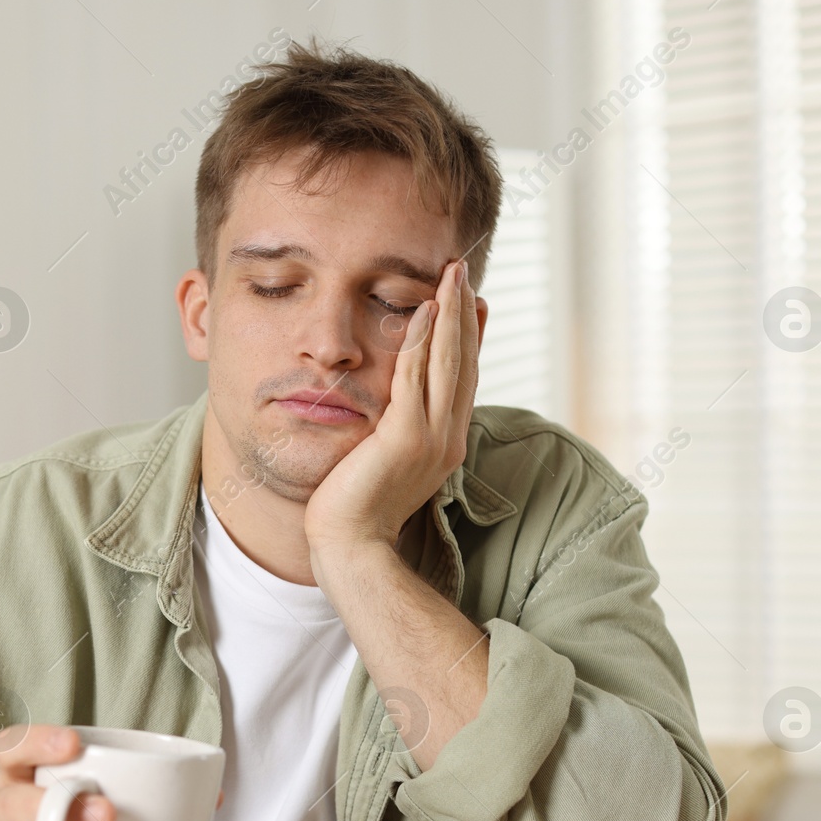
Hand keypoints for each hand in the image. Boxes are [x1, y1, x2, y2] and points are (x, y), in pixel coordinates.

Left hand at [303, 258, 481, 565]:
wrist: (350, 548)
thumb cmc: (356, 511)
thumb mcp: (383, 464)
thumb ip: (395, 435)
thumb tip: (390, 413)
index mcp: (446, 443)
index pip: (463, 378)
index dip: (469, 337)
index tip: (470, 301)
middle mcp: (448, 437)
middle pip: (464, 362)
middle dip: (464, 314)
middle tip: (462, 272)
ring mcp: (432, 437)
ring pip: (448, 362)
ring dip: (450, 314)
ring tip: (450, 275)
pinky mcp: (406, 437)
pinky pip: (416, 376)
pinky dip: (423, 340)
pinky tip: (423, 309)